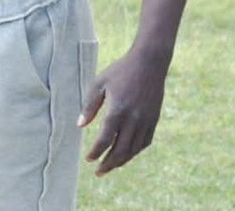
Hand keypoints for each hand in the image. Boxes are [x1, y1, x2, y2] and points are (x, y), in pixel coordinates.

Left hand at [79, 49, 167, 175]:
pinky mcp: (154, 120)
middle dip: (108, 164)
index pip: (104, 140)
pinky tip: (126, 153)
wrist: (149, 63)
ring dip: (121, 161)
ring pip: (133, 150)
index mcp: (117, 110)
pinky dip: (134, 151)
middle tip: (98, 171)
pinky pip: (144, 142)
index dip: (95, 153)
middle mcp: (133, 119)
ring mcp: (146, 121)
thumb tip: (80, 126)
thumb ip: (89, 105)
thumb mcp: (100, 83)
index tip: (89, 159)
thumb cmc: (121, 71)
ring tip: (110, 165)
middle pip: (120, 151)